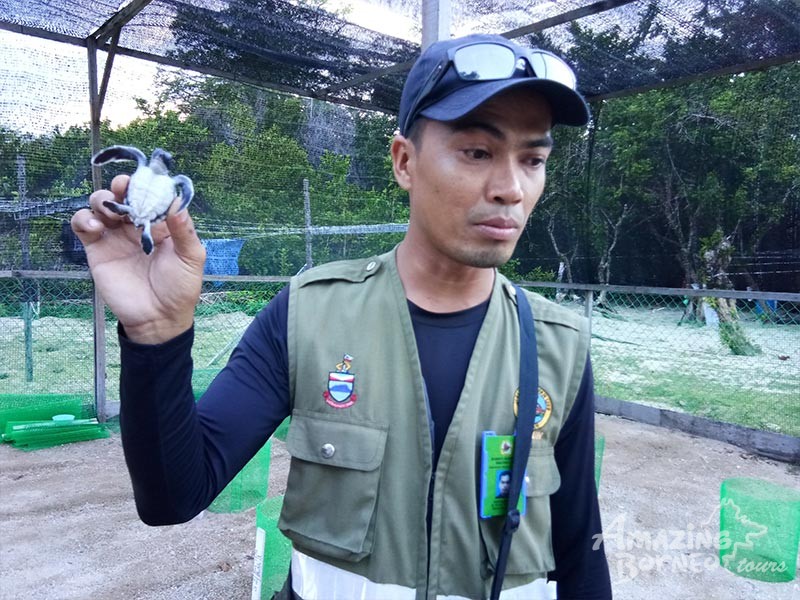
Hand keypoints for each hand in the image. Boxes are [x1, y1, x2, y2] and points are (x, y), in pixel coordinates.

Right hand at [71, 175, 205, 343]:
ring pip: (100, 204)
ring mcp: (115, 235)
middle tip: (122, 188)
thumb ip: (184, 230)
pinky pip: (83, 225)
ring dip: (101, 199)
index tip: (143, 181)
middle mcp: (136, 225)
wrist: (158, 318)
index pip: (150, 195)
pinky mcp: (97, 249)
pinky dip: (84, 219)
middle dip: (120, 186)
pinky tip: (95, 227)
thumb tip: (178, 201)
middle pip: (122, 194)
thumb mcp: (191, 258)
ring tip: (110, 211)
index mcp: (161, 224)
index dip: (145, 185)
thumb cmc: (180, 288)